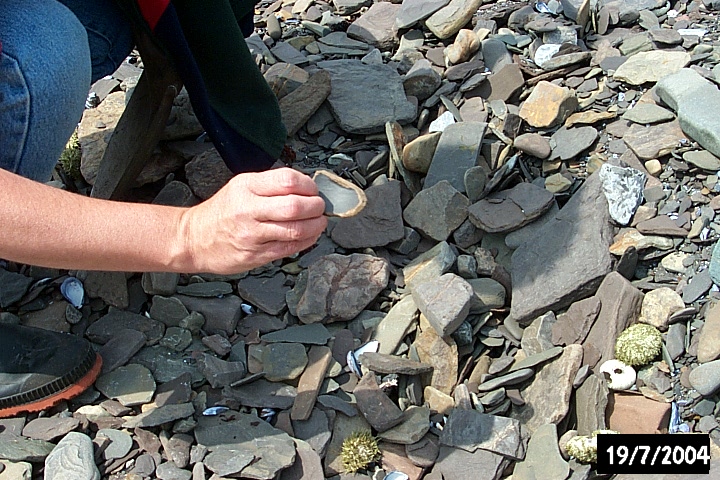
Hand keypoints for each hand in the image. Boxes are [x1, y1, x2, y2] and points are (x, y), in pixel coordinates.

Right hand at [178, 168, 327, 273]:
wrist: (194, 239)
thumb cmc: (221, 212)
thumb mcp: (241, 186)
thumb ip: (271, 185)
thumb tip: (306, 187)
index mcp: (246, 187)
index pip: (287, 180)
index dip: (309, 185)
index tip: (313, 189)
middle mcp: (248, 210)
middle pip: (295, 206)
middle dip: (316, 207)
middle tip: (320, 207)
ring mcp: (252, 235)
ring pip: (295, 230)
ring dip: (316, 226)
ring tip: (319, 222)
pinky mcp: (255, 255)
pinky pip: (289, 248)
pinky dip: (307, 241)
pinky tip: (310, 235)